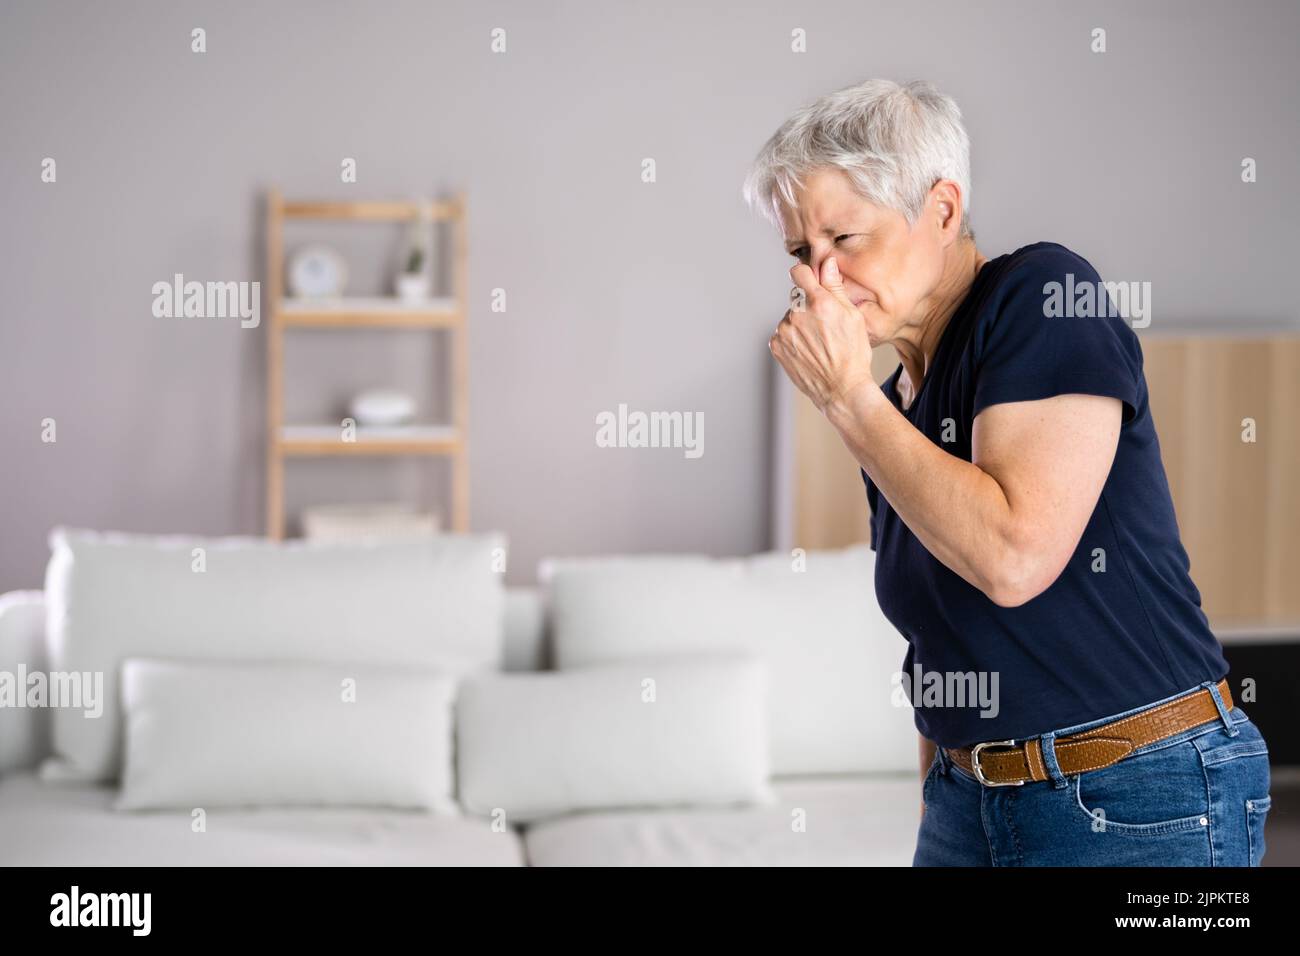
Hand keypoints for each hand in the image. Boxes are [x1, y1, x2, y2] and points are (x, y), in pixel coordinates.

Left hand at [769, 256, 875, 413]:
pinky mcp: (776, 346)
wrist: (841, 388)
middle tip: (824, 326)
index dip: (806, 275)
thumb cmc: (853, 354)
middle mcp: (797, 315)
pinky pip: (782, 333)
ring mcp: (784, 331)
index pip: (799, 273)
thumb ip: (835, 287)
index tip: (809, 280)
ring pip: (790, 317)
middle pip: (796, 298)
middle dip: (807, 305)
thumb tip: (827, 263)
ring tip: (817, 342)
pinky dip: (792, 338)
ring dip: (800, 323)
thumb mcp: (853, 317)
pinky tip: (808, 350)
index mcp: (819, 303)